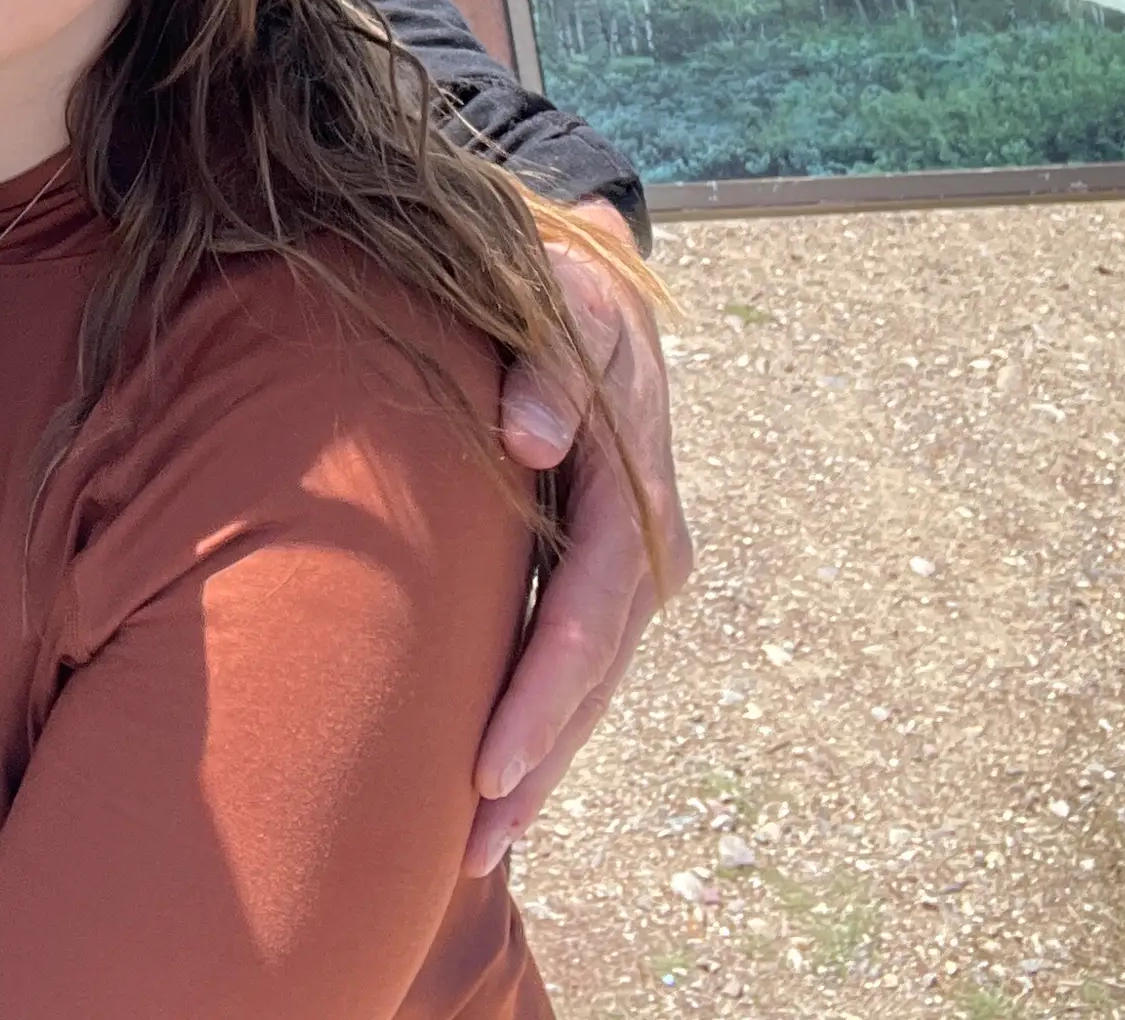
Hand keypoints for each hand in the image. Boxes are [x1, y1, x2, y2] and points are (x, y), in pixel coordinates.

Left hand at [468, 200, 692, 875]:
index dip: (541, 693)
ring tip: (479, 849)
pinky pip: (580, 662)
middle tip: (475, 842)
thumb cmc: (551, 285)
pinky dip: (547, 723)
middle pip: (594, 670)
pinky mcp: (610, 576)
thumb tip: (528, 438)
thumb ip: (543, 363)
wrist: (589, 276)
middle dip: (538, 760)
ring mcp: (637, 565)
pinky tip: (502, 789)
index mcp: (635, 480)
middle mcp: (649, 540)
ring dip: (543, 764)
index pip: (587, 611)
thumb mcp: (556, 296)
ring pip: (592, 683)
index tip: (489, 765)